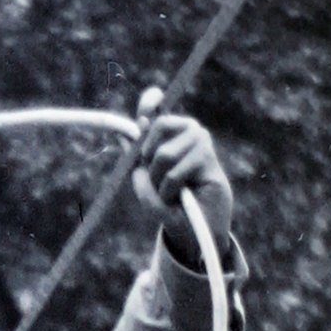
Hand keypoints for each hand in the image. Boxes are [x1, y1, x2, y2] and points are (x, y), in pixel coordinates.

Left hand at [133, 88, 233, 256]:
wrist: (194, 230)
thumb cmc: (169, 204)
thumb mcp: (144, 180)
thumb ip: (134, 158)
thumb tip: (121, 134)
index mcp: (170, 132)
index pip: (160, 106)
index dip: (150, 101)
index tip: (150, 100)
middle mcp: (188, 130)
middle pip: (157, 126)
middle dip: (147, 158)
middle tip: (156, 179)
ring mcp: (201, 141)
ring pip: (164, 154)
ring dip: (159, 181)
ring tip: (170, 193)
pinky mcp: (208, 157)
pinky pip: (173, 173)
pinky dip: (169, 191)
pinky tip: (181, 197)